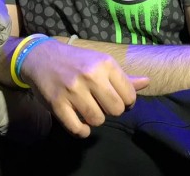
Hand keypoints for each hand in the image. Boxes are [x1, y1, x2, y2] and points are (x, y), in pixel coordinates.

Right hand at [20, 39, 149, 137]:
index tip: (119, 100)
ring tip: (91, 110)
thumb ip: (124, 77)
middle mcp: (91, 76)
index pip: (129, 95)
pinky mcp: (57, 104)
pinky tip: (82, 125)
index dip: (127, 102)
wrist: (42, 57)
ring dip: (96, 120)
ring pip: (98, 120)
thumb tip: (147, 82)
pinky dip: (82, 131)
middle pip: (116, 109)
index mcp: (105, 64)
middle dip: (112, 111)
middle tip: (104, 105)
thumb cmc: (78, 61)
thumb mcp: (102, 63)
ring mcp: (73, 91)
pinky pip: (77, 128)